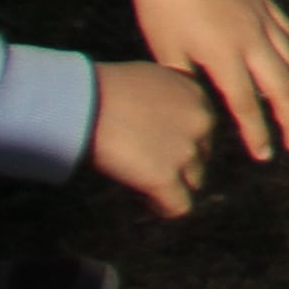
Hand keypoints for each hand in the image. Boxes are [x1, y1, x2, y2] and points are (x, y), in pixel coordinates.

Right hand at [87, 60, 219, 214]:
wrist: (86, 102)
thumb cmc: (103, 88)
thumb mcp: (147, 81)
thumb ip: (164, 98)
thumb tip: (157, 116)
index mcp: (196, 94)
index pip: (202, 126)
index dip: (182, 138)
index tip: (158, 146)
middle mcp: (201, 121)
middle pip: (202, 153)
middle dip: (182, 162)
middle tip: (152, 168)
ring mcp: (185, 150)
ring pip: (195, 179)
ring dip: (175, 184)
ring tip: (148, 187)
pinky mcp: (165, 177)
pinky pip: (180, 205)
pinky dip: (167, 207)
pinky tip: (149, 201)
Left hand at [104, 0, 288, 163]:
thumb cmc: (159, 7)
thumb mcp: (167, 53)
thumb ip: (190, 82)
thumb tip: (202, 105)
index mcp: (222, 55)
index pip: (246, 104)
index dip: (257, 133)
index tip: (265, 156)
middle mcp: (250, 38)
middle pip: (281, 87)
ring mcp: (261, 16)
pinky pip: (288, 31)